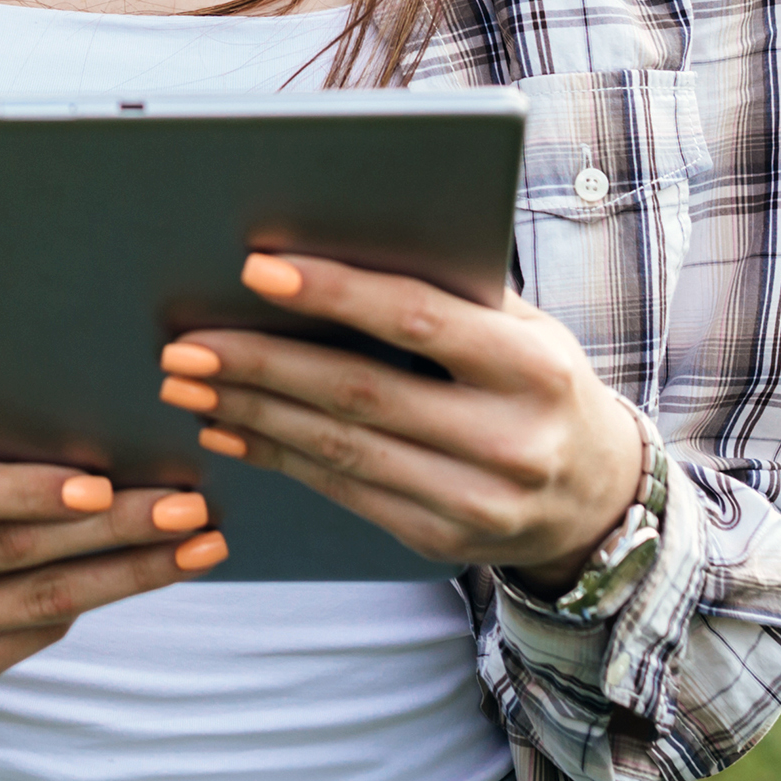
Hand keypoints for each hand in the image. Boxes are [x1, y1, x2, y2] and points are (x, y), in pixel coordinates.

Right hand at [0, 460, 224, 695]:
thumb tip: (103, 453)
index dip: (30, 491)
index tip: (105, 483)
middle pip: (15, 552)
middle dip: (113, 528)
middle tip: (188, 507)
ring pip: (39, 603)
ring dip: (129, 572)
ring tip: (196, 544)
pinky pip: (32, 636)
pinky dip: (93, 602)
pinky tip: (144, 574)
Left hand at [158, 252, 644, 593]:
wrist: (596, 498)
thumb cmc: (539, 381)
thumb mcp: (524, 326)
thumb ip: (451, 289)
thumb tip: (334, 239)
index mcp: (531, 366)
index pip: (415, 319)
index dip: (333, 292)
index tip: (255, 267)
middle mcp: (508, 439)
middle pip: (358, 392)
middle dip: (261, 363)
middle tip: (184, 341)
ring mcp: (474, 502)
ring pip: (338, 448)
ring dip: (251, 412)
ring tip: (186, 382)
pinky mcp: (438, 541)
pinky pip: (340, 492)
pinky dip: (276, 456)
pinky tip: (229, 428)